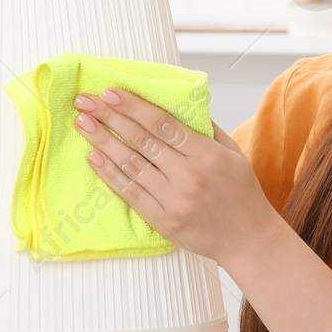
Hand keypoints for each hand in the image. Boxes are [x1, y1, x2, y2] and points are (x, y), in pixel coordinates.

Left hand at [70, 85, 277, 266]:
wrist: (248, 239)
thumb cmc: (241, 193)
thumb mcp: (232, 153)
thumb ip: (205, 128)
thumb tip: (176, 103)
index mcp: (206, 154)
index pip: (162, 123)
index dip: (133, 106)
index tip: (110, 92)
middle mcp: (188, 175)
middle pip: (141, 140)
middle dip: (109, 117)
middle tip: (85, 102)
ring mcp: (174, 200)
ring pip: (131, 164)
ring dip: (103, 142)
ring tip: (83, 124)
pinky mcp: (163, 220)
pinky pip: (130, 192)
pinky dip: (110, 173)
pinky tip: (93, 157)